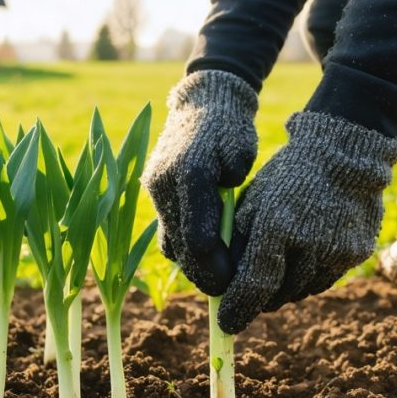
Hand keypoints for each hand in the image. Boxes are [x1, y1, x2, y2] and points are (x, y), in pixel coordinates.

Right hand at [142, 70, 257, 295]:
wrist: (202, 104)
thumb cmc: (229, 127)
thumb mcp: (241, 148)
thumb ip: (235, 181)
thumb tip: (224, 212)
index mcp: (188, 174)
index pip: (198, 236)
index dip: (216, 266)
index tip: (234, 283)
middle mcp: (164, 186)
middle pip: (180, 246)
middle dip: (203, 275)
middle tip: (226, 293)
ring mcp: (155, 191)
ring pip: (171, 243)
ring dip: (192, 266)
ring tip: (218, 281)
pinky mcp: (156, 195)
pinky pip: (167, 233)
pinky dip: (185, 250)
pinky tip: (206, 261)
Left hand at [218, 112, 396, 333]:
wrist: (344, 155)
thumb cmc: (287, 177)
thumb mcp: (253, 203)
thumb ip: (238, 244)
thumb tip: (223, 286)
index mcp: (277, 226)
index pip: (254, 285)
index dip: (238, 309)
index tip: (226, 323)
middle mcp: (309, 243)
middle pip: (278, 294)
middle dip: (258, 301)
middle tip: (245, 300)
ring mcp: (337, 250)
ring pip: (301, 291)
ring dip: (282, 291)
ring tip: (273, 278)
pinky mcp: (356, 254)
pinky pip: (323, 281)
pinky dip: (306, 280)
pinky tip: (298, 265)